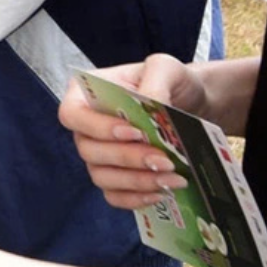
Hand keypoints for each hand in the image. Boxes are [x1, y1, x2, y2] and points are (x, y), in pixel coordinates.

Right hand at [56, 54, 216, 212]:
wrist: (193, 106)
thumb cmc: (171, 82)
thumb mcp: (166, 68)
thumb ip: (155, 80)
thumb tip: (150, 105)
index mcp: (86, 94)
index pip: (73, 115)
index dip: (98, 128)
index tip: (134, 132)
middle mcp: (86, 128)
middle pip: (89, 151)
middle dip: (128, 158)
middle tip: (164, 160)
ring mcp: (98, 156)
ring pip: (102, 177)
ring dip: (137, 181)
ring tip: (172, 179)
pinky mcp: (115, 178)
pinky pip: (114, 196)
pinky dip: (136, 198)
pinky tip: (162, 193)